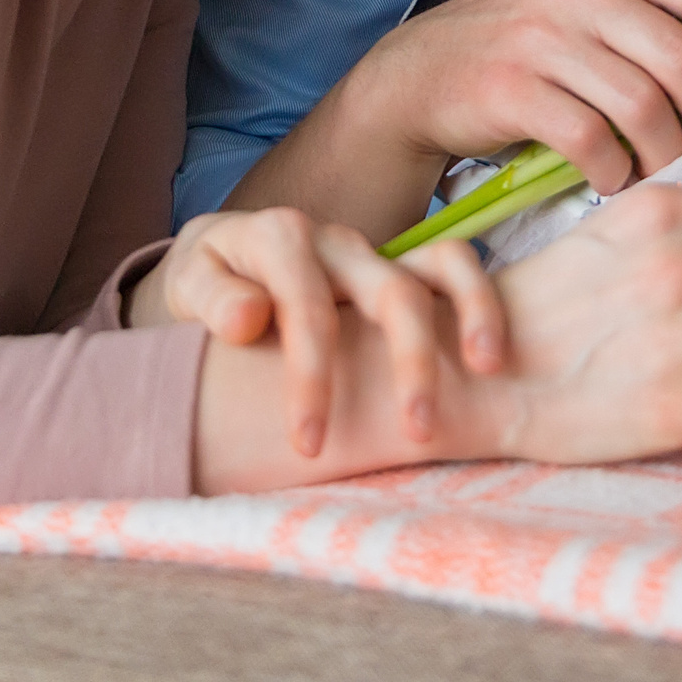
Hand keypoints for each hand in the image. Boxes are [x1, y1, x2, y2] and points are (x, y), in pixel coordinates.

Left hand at [135, 208, 502, 458]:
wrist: (221, 263)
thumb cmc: (207, 285)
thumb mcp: (187, 286)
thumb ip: (212, 298)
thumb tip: (251, 319)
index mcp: (279, 237)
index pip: (306, 308)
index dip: (311, 378)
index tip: (308, 445)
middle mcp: (337, 240)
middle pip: (390, 289)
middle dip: (409, 360)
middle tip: (417, 434)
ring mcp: (377, 252)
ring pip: (440, 269)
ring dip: (470, 317)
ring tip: (488, 374)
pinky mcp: (404, 269)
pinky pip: (456, 269)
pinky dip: (481, 302)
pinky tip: (494, 359)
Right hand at [337, 0, 681, 195]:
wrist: (416, 78)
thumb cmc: (527, 54)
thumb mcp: (591, 15)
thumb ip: (658, 27)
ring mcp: (543, 35)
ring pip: (642, 106)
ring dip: (668, 158)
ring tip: (672, 183)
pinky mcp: (508, 86)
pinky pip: (588, 139)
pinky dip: (613, 172)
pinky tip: (615, 184)